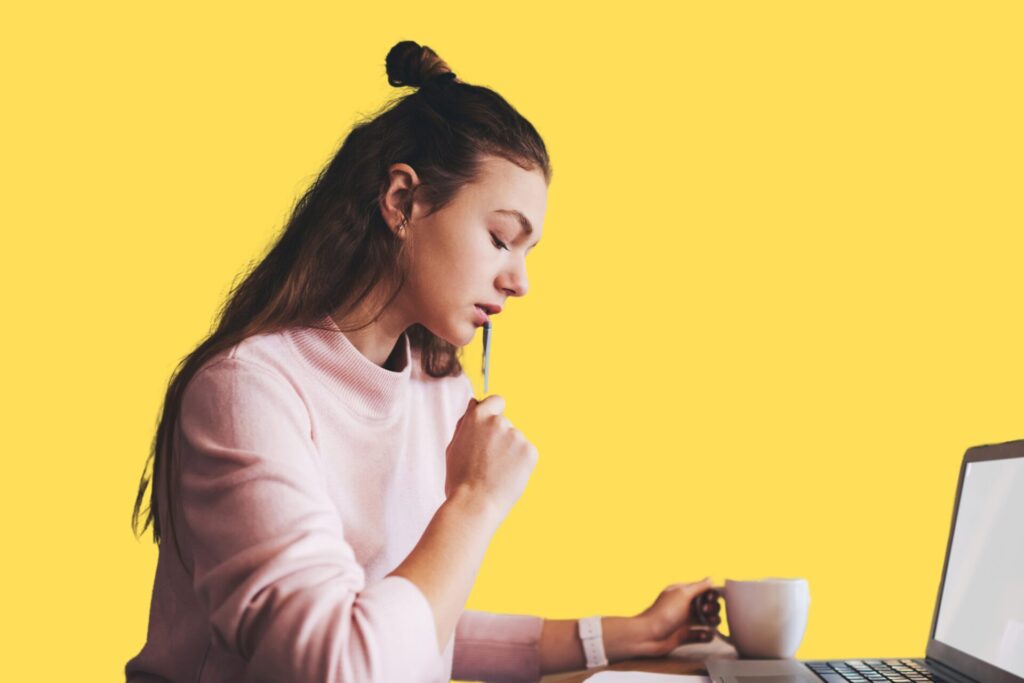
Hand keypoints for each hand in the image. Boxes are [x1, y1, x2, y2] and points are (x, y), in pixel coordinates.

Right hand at [444, 395, 538, 519]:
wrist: (474, 504)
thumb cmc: (460, 480)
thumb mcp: (454, 446)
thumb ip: (466, 423)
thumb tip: (474, 403)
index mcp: (477, 417)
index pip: (496, 401)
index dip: (495, 412)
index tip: (492, 426)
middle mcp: (498, 422)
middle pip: (505, 425)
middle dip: (500, 439)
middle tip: (488, 463)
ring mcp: (516, 435)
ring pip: (515, 441)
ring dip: (510, 453)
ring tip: (495, 473)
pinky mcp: (530, 451)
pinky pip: (526, 454)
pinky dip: (520, 464)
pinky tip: (507, 477)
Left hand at [630, 578, 721, 657]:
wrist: (648, 635)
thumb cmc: (664, 612)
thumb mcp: (683, 594)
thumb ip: (699, 587)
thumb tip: (711, 578)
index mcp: (683, 593)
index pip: (703, 591)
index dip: (711, 594)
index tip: (710, 599)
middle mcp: (684, 606)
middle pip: (707, 606)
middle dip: (712, 608)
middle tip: (706, 612)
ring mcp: (684, 621)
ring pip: (706, 621)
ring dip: (712, 622)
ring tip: (710, 624)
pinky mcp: (684, 635)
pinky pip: (701, 635)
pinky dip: (705, 636)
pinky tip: (704, 635)